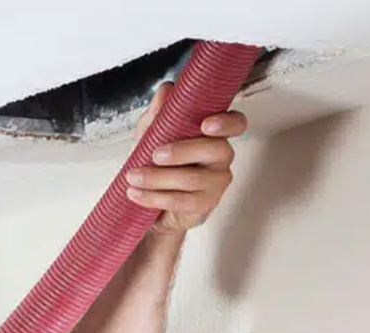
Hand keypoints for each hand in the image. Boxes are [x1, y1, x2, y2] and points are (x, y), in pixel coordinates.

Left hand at [124, 81, 247, 233]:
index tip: (206, 124)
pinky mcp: (204, 204)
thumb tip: (166, 91)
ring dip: (157, 177)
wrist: (153, 204)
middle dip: (182, 151)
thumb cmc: (158, 165)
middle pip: (215, 150)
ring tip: (133, 176)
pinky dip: (153, 197)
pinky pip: (181, 200)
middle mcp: (221, 157)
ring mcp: (216, 182)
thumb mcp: (152, 136)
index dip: (227, 123)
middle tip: (155, 155)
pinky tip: (135, 193)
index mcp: (214, 134)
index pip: (236, 123)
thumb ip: (159, 115)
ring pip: (192, 178)